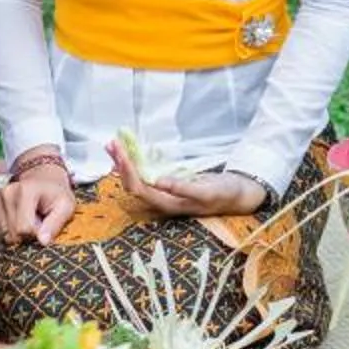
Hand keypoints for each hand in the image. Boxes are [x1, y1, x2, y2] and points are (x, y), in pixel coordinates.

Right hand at [0, 158, 78, 244]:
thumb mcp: (66, 207)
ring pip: (3, 234)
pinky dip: (9, 230)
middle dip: (27, 236)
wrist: (44, 178)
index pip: (24, 229)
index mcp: (25, 191)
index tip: (44, 226)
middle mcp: (7, 192)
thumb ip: (55, 224)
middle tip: (38, 223)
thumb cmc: (56, 195)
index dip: (36, 235)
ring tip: (29, 220)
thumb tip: (42, 242)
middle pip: (12, 233)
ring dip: (18, 234)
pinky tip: (19, 219)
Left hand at [111, 144, 270, 218]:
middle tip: (112, 143)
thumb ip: (183, 188)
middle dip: (121, 164)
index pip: (139, 189)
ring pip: (136, 180)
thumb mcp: (207, 191)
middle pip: (132, 184)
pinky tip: (128, 153)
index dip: (128, 172)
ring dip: (124, 163)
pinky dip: (134, 163)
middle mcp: (161, 201)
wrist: (236, 195)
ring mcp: (163, 194)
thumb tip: (159, 181)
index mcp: (168, 204)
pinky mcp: (166, 186)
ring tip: (114, 145)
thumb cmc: (223, 194)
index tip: (121, 152)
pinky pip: (144, 175)